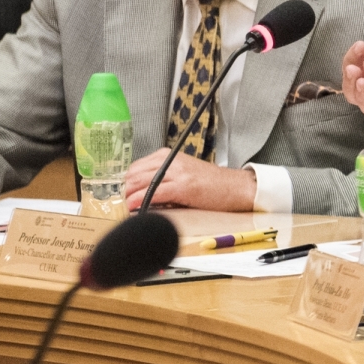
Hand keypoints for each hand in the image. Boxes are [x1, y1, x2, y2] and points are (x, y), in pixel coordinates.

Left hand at [123, 150, 257, 211]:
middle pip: (134, 174)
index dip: (128, 183)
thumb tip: (141, 192)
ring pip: (140, 182)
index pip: (135, 167)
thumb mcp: (184, 174)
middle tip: (127, 204)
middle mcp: (171, 161)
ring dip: (130, 197)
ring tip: (130, 207)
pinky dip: (141, 200)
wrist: (237, 188)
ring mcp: (177, 173)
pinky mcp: (183, 187)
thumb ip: (164, 178)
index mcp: (169, 156)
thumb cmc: (213, 185)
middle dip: (126, 190)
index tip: (128, 194)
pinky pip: (154, 192)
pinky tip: (136, 206)